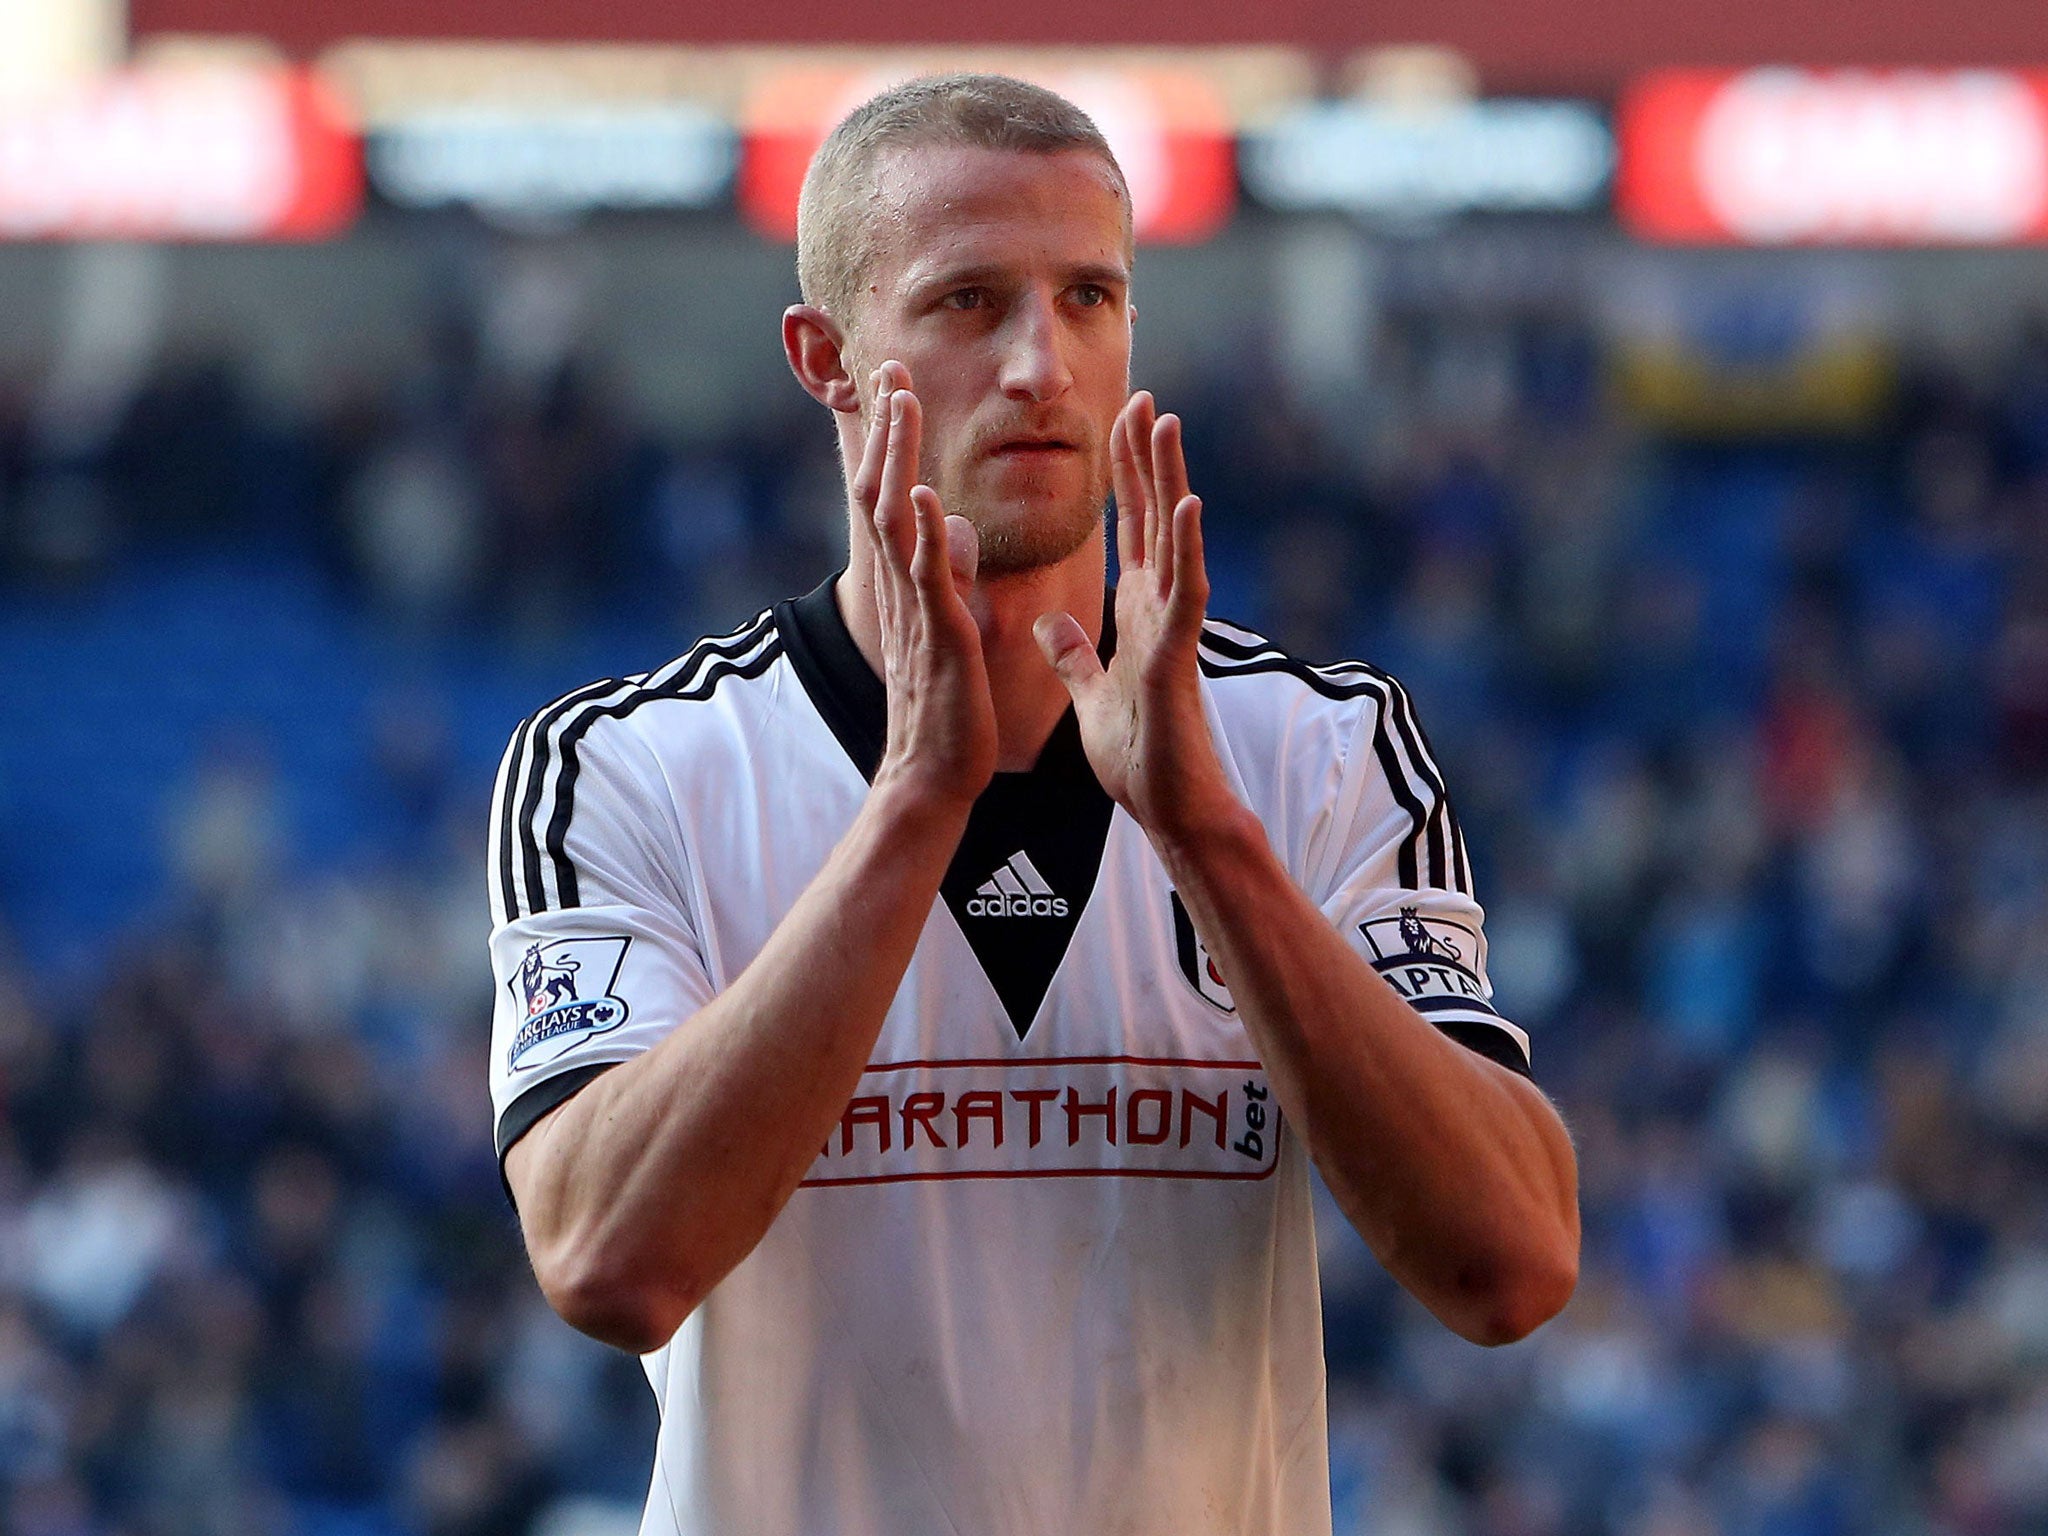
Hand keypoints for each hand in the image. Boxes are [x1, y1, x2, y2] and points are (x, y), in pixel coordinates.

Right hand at [854, 361, 997, 807]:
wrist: (933, 775)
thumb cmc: (945, 709)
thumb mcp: (951, 625)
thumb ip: (950, 574)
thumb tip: (959, 528)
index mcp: (910, 585)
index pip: (895, 497)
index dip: (895, 441)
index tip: (899, 387)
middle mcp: (904, 589)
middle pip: (885, 491)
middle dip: (889, 428)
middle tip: (889, 367)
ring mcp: (918, 610)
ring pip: (899, 520)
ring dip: (901, 458)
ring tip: (903, 402)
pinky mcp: (941, 638)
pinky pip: (929, 578)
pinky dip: (927, 533)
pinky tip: (928, 491)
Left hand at [1033, 392, 1237, 840]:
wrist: (1166, 807)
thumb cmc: (1138, 756)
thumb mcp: (1090, 693)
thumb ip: (1073, 654)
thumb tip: (1049, 621)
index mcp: (1137, 612)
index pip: (1131, 528)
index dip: (1125, 476)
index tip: (1120, 422)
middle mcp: (1159, 608)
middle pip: (1152, 517)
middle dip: (1146, 458)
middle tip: (1143, 396)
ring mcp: (1174, 626)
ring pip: (1173, 537)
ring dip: (1169, 479)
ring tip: (1166, 422)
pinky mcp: (1178, 654)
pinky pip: (1185, 590)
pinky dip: (1185, 546)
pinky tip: (1186, 502)